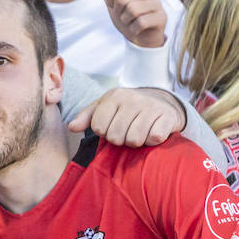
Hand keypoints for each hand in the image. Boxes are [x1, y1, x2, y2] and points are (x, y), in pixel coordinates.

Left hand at [69, 88, 185, 146]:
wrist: (162, 101)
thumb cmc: (127, 108)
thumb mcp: (105, 107)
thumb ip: (87, 117)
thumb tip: (72, 127)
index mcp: (114, 96)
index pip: (98, 127)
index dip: (104, 133)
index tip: (112, 127)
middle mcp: (132, 99)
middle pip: (115, 137)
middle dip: (120, 139)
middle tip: (127, 131)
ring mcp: (151, 107)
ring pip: (134, 140)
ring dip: (136, 141)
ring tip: (139, 132)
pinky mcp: (167, 116)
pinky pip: (153, 139)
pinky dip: (152, 141)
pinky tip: (152, 132)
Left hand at [93, 0, 167, 48]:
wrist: (140, 38)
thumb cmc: (127, 18)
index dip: (111, 4)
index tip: (118, 9)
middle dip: (119, 13)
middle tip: (126, 18)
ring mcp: (157, 4)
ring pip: (131, 10)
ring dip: (126, 22)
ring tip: (132, 23)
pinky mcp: (161, 17)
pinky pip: (140, 22)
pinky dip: (134, 29)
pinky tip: (138, 29)